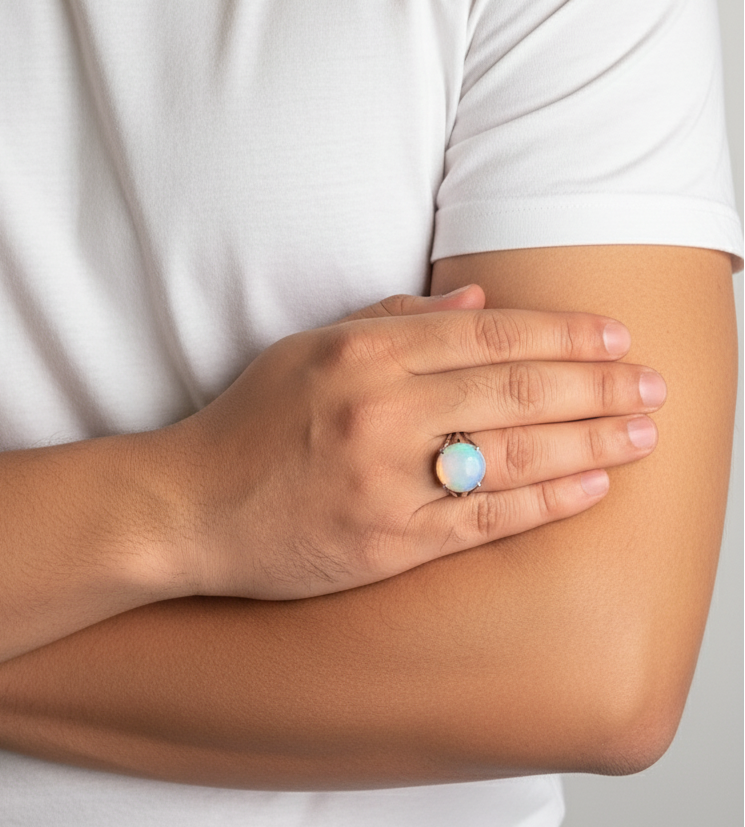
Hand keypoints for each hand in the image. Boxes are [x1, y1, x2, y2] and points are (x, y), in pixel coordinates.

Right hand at [154, 286, 663, 600]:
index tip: (613, 336)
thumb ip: (395, 319)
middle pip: (517, 390)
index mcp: (364, 353)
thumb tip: (481, 301)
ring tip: (643, 431)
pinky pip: (486, 520)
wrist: (192, 507)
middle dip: (597, 384)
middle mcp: (381, 411)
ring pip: (514, 453)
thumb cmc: (251, 422)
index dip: (562, 334)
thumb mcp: (310, 347)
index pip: (490, 335)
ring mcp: (388, 480)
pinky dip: (547, 500)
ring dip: (591, 440)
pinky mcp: (390, 542)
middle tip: (651, 383)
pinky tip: (592, 485)